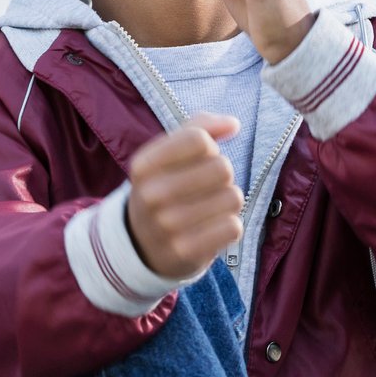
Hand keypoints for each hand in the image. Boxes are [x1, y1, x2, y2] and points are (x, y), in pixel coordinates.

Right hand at [124, 114, 243, 277]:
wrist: (141, 246)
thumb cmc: (163, 189)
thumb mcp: (167, 155)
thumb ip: (199, 128)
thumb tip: (234, 124)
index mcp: (143, 166)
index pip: (198, 139)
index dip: (210, 147)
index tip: (200, 158)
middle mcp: (151, 195)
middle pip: (222, 167)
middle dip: (223, 175)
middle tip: (207, 187)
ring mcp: (167, 226)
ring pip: (233, 197)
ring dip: (228, 201)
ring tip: (210, 208)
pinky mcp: (186, 252)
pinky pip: (233, 226)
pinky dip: (229, 225)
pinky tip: (212, 228)